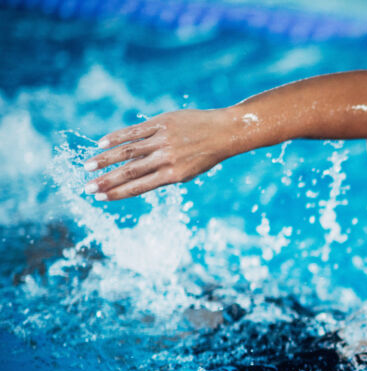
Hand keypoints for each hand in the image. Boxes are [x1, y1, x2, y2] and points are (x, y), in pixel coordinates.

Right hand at [84, 108, 239, 200]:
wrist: (225, 132)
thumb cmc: (206, 154)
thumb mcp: (188, 171)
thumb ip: (164, 174)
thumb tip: (136, 177)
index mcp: (173, 175)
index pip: (139, 186)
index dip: (118, 192)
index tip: (100, 197)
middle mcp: (166, 158)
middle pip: (130, 171)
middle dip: (106, 180)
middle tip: (87, 187)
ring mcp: (163, 140)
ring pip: (128, 151)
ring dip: (106, 159)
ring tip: (88, 166)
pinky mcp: (162, 123)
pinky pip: (135, 131)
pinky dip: (117, 137)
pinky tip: (102, 143)